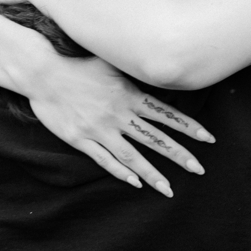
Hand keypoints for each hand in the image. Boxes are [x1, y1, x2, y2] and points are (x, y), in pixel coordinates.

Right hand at [24, 52, 214, 197]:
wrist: (43, 70)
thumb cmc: (77, 60)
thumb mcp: (110, 61)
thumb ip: (131, 71)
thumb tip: (155, 69)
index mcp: (128, 94)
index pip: (165, 113)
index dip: (188, 127)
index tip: (208, 138)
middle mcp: (118, 114)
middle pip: (155, 139)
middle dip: (179, 155)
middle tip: (199, 169)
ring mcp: (100, 129)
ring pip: (133, 156)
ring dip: (153, 174)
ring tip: (169, 190)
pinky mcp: (81, 139)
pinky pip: (105, 160)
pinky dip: (121, 173)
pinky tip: (135, 183)